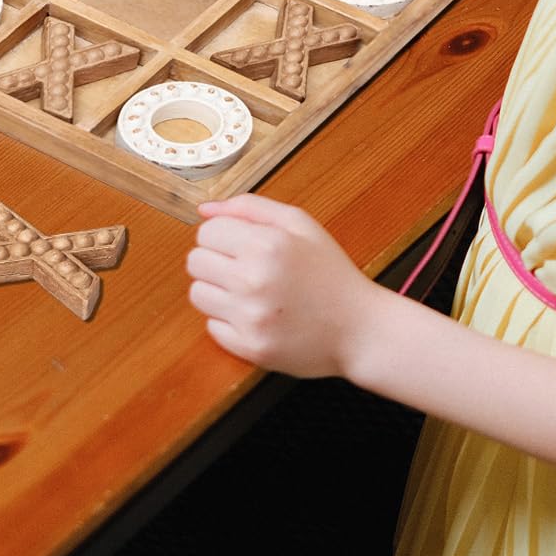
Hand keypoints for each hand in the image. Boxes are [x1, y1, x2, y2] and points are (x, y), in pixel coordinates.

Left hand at [187, 194, 378, 377]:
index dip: (222, 236)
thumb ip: (249, 207)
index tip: (242, 246)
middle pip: (195, 261)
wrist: (360, 328)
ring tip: (250, 293)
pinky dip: (229, 322)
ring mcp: (251, 317)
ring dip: (218, 291)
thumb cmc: (330, 272)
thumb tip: (203, 209)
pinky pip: (211, 327)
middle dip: (216, 261)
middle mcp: (254, 279)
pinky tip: (257, 316)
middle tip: (246, 269)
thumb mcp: (299, 224)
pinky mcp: (250, 347)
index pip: (205, 232)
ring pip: (197, 294)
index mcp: (267, 243)